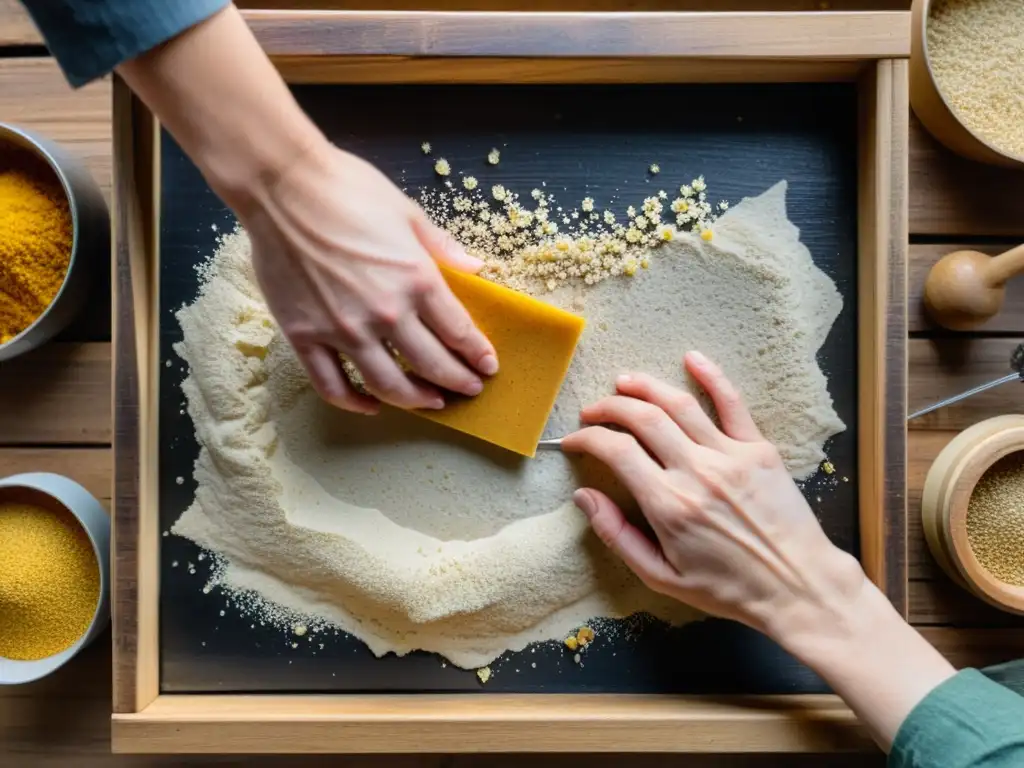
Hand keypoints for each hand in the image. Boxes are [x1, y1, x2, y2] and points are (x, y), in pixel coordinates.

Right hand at [241, 144, 498, 413]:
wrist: (280, 186)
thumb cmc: (345, 188)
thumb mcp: (406, 212)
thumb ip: (441, 247)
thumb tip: (476, 268)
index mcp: (416, 280)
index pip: (459, 332)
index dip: (477, 354)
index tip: (488, 366)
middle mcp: (385, 312)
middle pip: (432, 365)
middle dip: (457, 382)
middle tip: (469, 390)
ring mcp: (343, 329)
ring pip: (388, 385)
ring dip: (416, 400)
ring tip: (431, 402)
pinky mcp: (305, 336)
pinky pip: (332, 385)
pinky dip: (354, 403)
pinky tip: (370, 405)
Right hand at [564, 352, 955, 750]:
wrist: (798, 586)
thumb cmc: (729, 588)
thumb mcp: (662, 578)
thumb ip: (618, 536)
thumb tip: (584, 497)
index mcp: (669, 505)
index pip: (617, 452)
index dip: (588, 439)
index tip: (574, 441)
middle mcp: (697, 472)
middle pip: (643, 418)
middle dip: (609, 407)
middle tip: (592, 411)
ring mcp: (731, 456)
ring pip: (679, 404)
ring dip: (645, 387)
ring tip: (623, 382)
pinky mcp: (759, 449)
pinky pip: (732, 403)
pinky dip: (711, 376)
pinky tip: (691, 359)